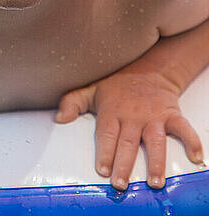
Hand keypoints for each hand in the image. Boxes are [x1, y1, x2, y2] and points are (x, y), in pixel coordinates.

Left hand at [55, 71, 202, 190]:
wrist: (148, 69)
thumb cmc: (116, 85)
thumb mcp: (92, 89)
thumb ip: (73, 102)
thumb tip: (58, 118)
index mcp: (112, 111)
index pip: (106, 134)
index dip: (104, 152)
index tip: (102, 170)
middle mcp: (132, 115)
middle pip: (127, 142)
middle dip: (123, 163)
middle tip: (120, 184)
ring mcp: (153, 116)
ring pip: (154, 140)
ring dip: (156, 161)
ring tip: (155, 182)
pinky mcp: (171, 114)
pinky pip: (183, 128)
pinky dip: (191, 141)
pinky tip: (196, 157)